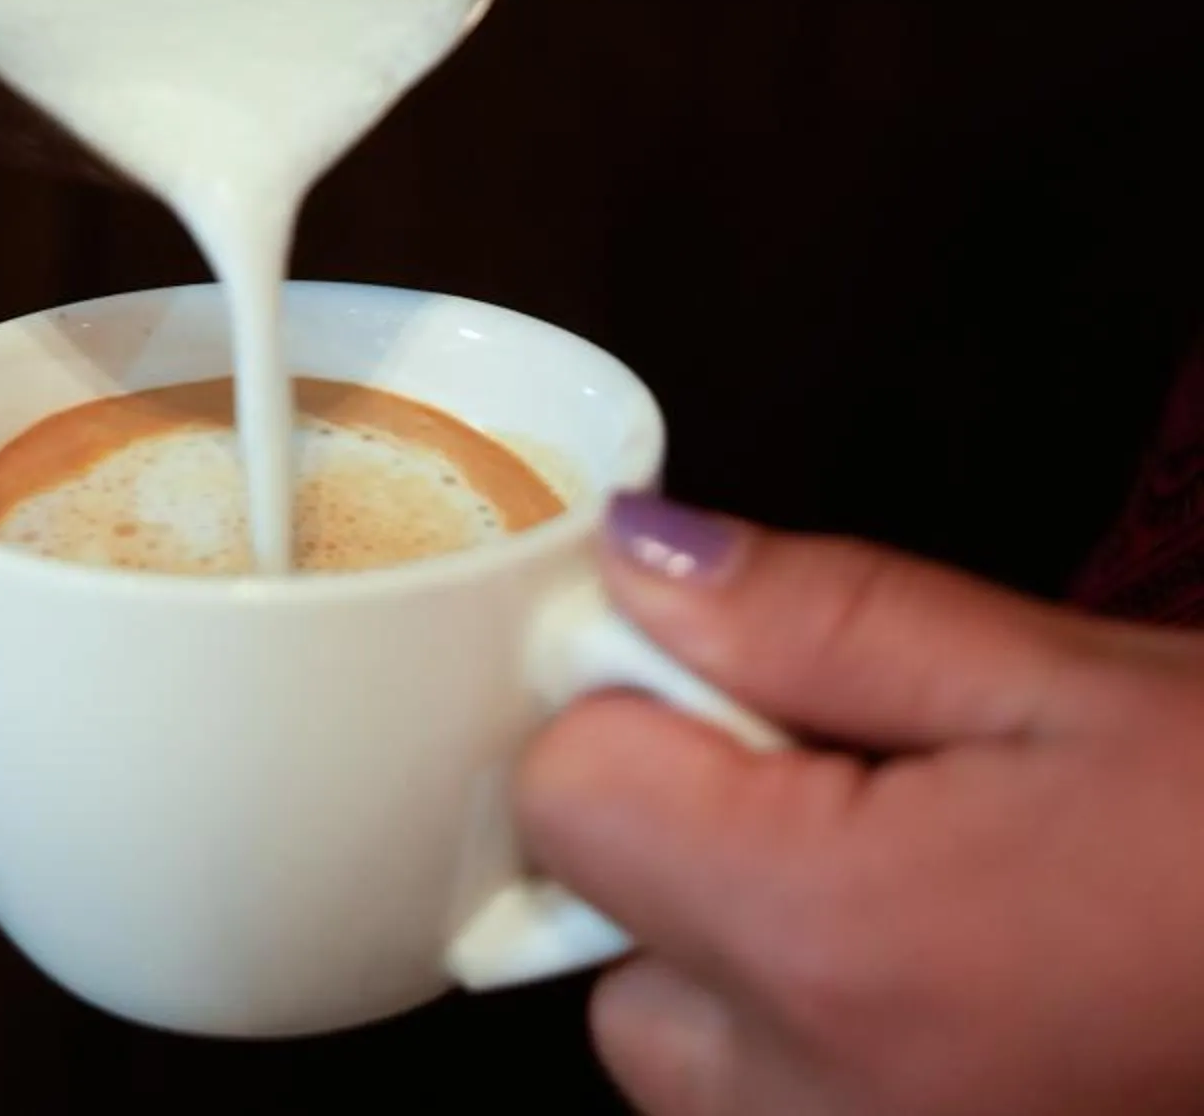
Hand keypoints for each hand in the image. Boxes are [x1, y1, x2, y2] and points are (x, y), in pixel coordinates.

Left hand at [518, 495, 1203, 1115]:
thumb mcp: (1049, 672)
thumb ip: (815, 615)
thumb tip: (631, 560)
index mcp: (834, 943)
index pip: (570, 799)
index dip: (631, 699)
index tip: (731, 665)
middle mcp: (818, 1109)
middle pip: (604, 944)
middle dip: (685, 834)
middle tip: (853, 772)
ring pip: (683, 1053)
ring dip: (744, 954)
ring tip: (923, 877)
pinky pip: (778, 1115)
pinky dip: (816, 1046)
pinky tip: (952, 974)